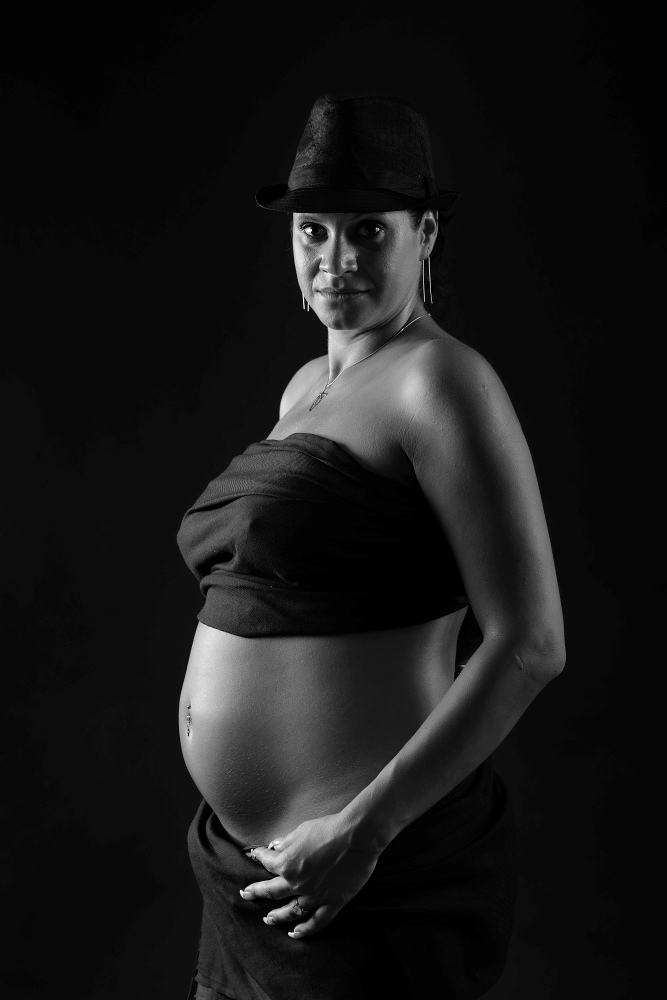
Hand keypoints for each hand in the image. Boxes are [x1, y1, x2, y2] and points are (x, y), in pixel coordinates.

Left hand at [239, 812, 379, 937]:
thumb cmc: (329, 828)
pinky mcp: (332, 903)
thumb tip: (275, 847)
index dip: (259, 856)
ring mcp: (314, 896)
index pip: (267, 862)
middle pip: (271, 892)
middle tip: (245, 894)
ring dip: (277, 916)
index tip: (254, 855)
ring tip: (268, 919)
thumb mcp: (302, 830)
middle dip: (256, 892)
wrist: (357, 836)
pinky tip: (296, 933)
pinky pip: (316, 922)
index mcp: (287, 863)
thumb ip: (286, 841)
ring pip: (291, 912)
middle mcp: (296, 883)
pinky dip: (305, 930)